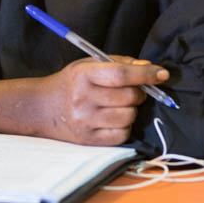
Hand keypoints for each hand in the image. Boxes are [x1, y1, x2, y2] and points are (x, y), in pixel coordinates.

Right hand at [0, 56, 169, 145]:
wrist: (42, 108)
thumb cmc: (71, 82)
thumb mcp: (89, 65)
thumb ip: (119, 63)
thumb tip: (150, 67)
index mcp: (83, 75)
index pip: (122, 74)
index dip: (145, 74)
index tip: (161, 73)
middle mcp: (83, 99)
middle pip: (130, 97)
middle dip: (140, 92)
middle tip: (134, 90)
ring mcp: (86, 121)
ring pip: (129, 117)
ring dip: (131, 110)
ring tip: (119, 104)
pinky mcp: (89, 140)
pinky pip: (122, 134)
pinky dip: (124, 126)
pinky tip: (114, 119)